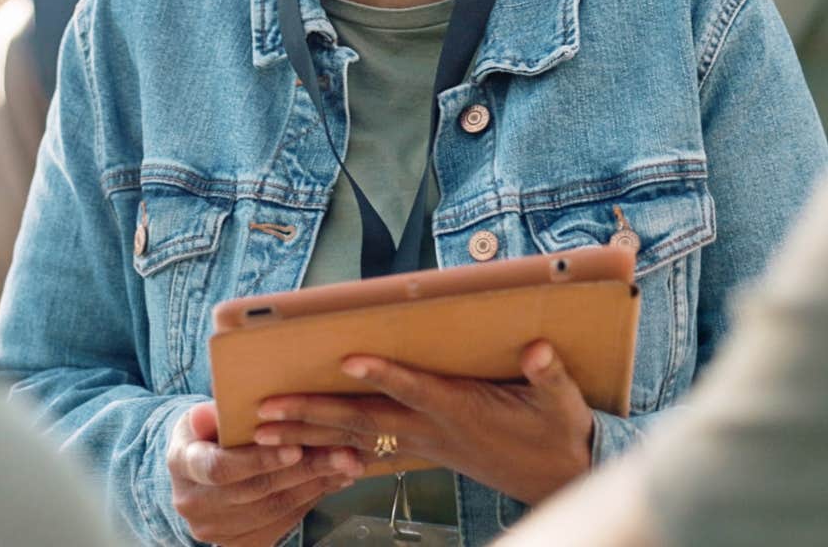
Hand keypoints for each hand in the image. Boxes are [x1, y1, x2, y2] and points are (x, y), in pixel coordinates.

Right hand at [167, 401, 363, 545]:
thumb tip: (211, 413)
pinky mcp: (239, 543)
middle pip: (256, 490)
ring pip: (275, 509)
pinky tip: (333, 480)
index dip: (259, 460)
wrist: (198, 473)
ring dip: (316, 485)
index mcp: (182, 465)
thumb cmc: (207, 434)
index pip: (220, 468)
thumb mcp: (202, 416)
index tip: (295, 448)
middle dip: (304, 470)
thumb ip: (210, 415)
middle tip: (342, 452)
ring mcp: (216, 529)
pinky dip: (312, 499)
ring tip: (347, 463)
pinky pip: (282, 522)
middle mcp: (194, 503)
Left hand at [252, 340, 593, 505]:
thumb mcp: (562, 402)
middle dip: (314, 414)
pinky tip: (300, 451)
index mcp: (462, 410)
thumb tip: (538, 349)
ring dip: (308, 433)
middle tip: (268, 411)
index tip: (348, 358)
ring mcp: (422, 444)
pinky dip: (330, 450)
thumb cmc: (556, 433)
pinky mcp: (420, 451)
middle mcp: (433, 430)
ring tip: (264, 429)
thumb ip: (548, 374)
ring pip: (355, 438)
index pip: (415, 390)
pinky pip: (366, 453)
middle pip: (364, 421)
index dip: (384, 375)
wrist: (556, 477)